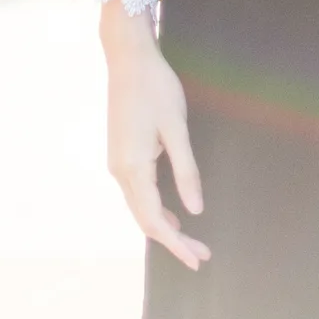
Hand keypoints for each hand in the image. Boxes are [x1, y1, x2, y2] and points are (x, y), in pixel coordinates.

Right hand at [101, 7, 210, 270]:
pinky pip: (136, 191)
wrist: (128, 58)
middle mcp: (119, 170)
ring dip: (164, 225)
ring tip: (190, 238)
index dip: (177, 245)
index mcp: (133, 167)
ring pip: (139, 207)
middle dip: (173, 240)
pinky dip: (154, 207)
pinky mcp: (120, 152)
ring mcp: (117, 161)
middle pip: (145, 219)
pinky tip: (171, 210)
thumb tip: (195, 211)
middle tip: (201, 255)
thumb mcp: (177, 128)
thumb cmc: (156, 88)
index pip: (155, 221)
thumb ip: (187, 171)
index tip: (197, 260)